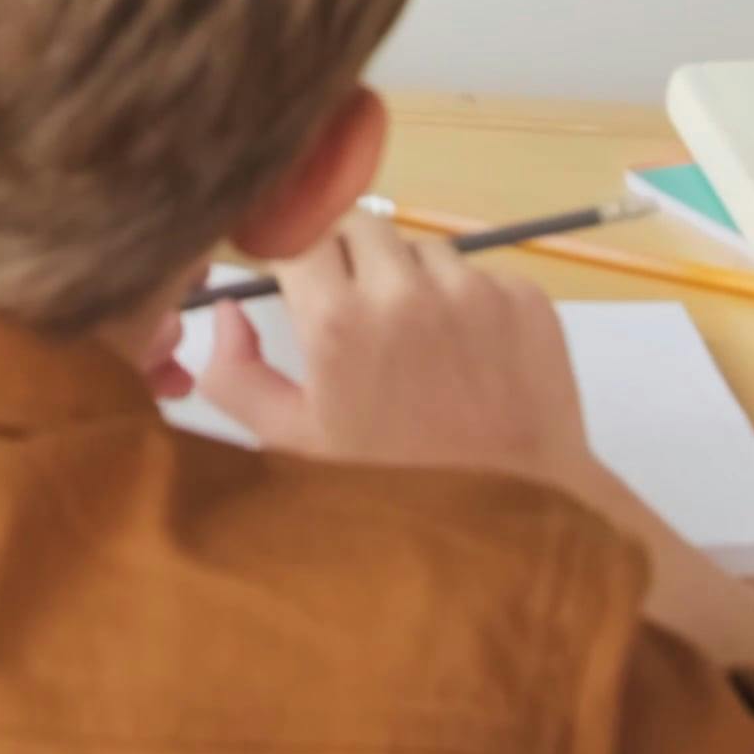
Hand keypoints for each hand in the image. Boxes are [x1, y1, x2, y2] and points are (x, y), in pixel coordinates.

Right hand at [195, 215, 591, 483]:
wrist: (513, 528)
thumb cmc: (391, 491)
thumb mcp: (293, 445)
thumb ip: (235, 374)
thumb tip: (227, 308)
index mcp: (338, 322)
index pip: (297, 233)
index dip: (295, 257)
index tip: (301, 283)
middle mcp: (406, 292)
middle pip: (359, 226)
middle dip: (350, 259)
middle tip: (359, 316)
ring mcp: (474, 291)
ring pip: (421, 247)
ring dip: (410, 277)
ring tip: (418, 344)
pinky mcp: (526, 299)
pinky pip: (480, 272)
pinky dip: (467, 300)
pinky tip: (467, 356)